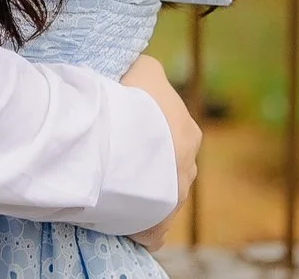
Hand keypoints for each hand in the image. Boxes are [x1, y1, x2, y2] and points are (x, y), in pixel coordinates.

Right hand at [120, 54, 196, 249]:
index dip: (144, 126)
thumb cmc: (131, 102)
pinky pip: (147, 229)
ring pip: (157, 196)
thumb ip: (149, 74)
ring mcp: (174, 202)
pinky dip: (134, 224)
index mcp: (189, 133)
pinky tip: (115, 214)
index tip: (120, 124)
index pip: (170, 129)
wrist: (116, 143)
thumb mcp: (145, 69)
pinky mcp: (157, 229)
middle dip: (146, 162)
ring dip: (138, 190)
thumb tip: (144, 75)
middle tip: (114, 153)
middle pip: (167, 165)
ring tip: (109, 180)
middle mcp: (189, 169)